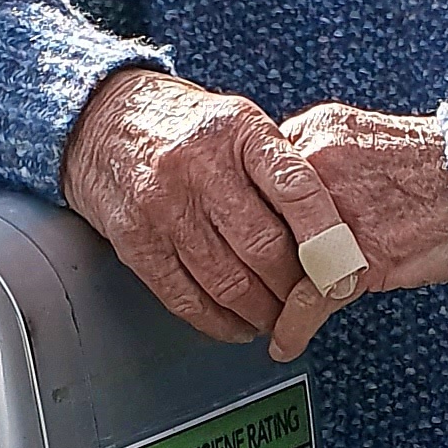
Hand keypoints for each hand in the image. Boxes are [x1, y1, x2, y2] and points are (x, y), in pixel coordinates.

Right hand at [60, 69, 357, 352]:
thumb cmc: (185, 127)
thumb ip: (280, 166)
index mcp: (238, 131)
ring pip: (227, 282)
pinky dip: (218, 322)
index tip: (346, 267)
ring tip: (276, 318)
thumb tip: (332, 230)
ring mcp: (164, 206)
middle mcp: (199, 167)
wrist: (101, 122)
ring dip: (260, 312)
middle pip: (263, 248)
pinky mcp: (136, 241)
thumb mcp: (238, 122)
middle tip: (308, 301)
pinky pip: (184, 298)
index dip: (327, 237)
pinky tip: (236, 325)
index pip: (296, 189)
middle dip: (293, 287)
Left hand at [262, 102, 447, 357]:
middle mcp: (317, 166)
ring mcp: (335, 212)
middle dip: (254, 260)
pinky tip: (286, 339)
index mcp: (318, 132)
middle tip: (250, 283)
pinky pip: (308, 298)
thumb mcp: (368, 139)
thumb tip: (291, 192)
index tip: (246, 238)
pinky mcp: (359, 255)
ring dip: (267, 297)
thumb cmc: (440, 169)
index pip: (254, 178)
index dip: (251, 216)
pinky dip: (293, 327)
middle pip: (256, 221)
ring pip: (275, 262)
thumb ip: (324, 160)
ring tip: (264, 315)